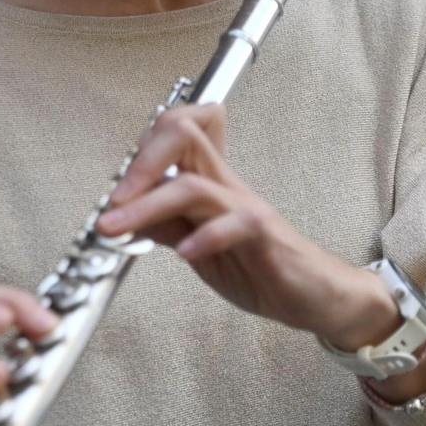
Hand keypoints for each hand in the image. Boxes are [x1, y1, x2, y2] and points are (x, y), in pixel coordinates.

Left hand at [96, 103, 399, 351]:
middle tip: (110, 203)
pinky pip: (236, 224)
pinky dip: (205, 237)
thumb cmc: (260, 266)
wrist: (315, 295)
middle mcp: (226, 185)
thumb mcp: (197, 247)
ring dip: (148, 205)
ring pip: (194, 184)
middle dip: (137, 163)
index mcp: (209, 182)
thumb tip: (124, 213)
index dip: (142, 145)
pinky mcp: (266, 236)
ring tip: (118, 228)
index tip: (116, 185)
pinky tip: (185, 255)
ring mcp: (246, 207)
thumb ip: (166, 225)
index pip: (177, 130)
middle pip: (181, 137)